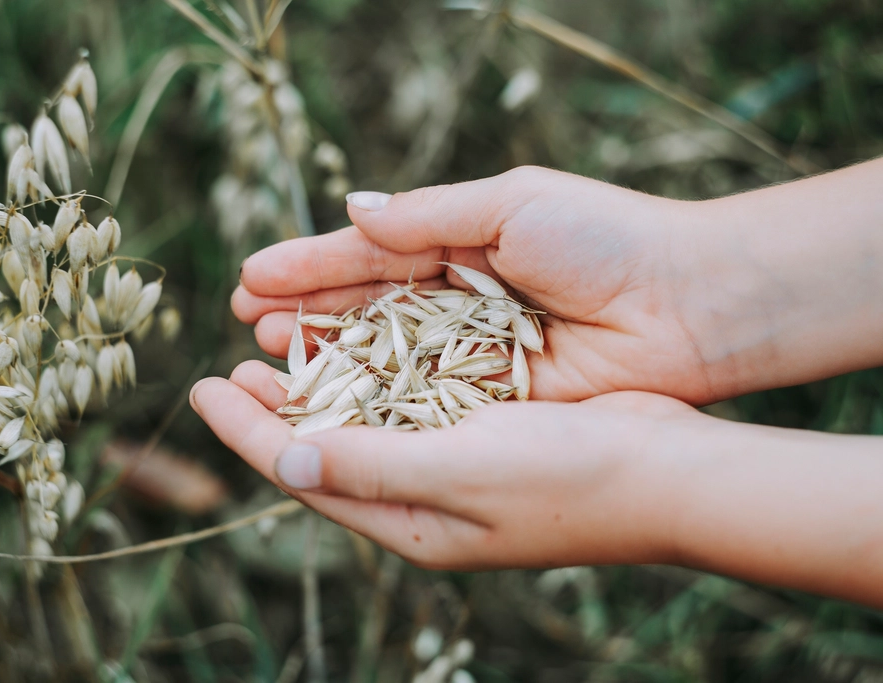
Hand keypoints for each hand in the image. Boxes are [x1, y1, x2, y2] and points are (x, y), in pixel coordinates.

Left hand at [190, 360, 700, 569]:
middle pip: (325, 449)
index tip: (199, 388)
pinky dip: (373, 373)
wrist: (668, 472)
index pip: (304, 473)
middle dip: (272, 409)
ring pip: (364, 422)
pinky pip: (408, 402)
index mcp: (409, 521)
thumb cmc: (568, 478)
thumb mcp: (460, 471)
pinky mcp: (483, 432)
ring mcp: (454, 466)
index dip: (246, 432)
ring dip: (319, 385)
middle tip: (228, 366)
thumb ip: (370, 466)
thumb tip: (283, 459)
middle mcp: (423, 498)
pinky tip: (357, 344)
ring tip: (276, 348)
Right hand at [232, 166, 723, 402]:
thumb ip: (426, 215)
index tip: (252, 277)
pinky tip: (328, 400)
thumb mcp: (511, 205)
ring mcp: (472, 354)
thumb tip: (352, 210)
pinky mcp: (493, 399)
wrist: (688, 305)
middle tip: (247, 323)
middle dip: (306, 313)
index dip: (310, 266)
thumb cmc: (604, 239)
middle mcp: (458, 301)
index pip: (368, 255)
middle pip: (365, 309)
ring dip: (326, 357)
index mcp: (460, 243)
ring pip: (383, 358)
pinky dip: (375, 400)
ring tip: (268, 357)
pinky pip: (421, 400)